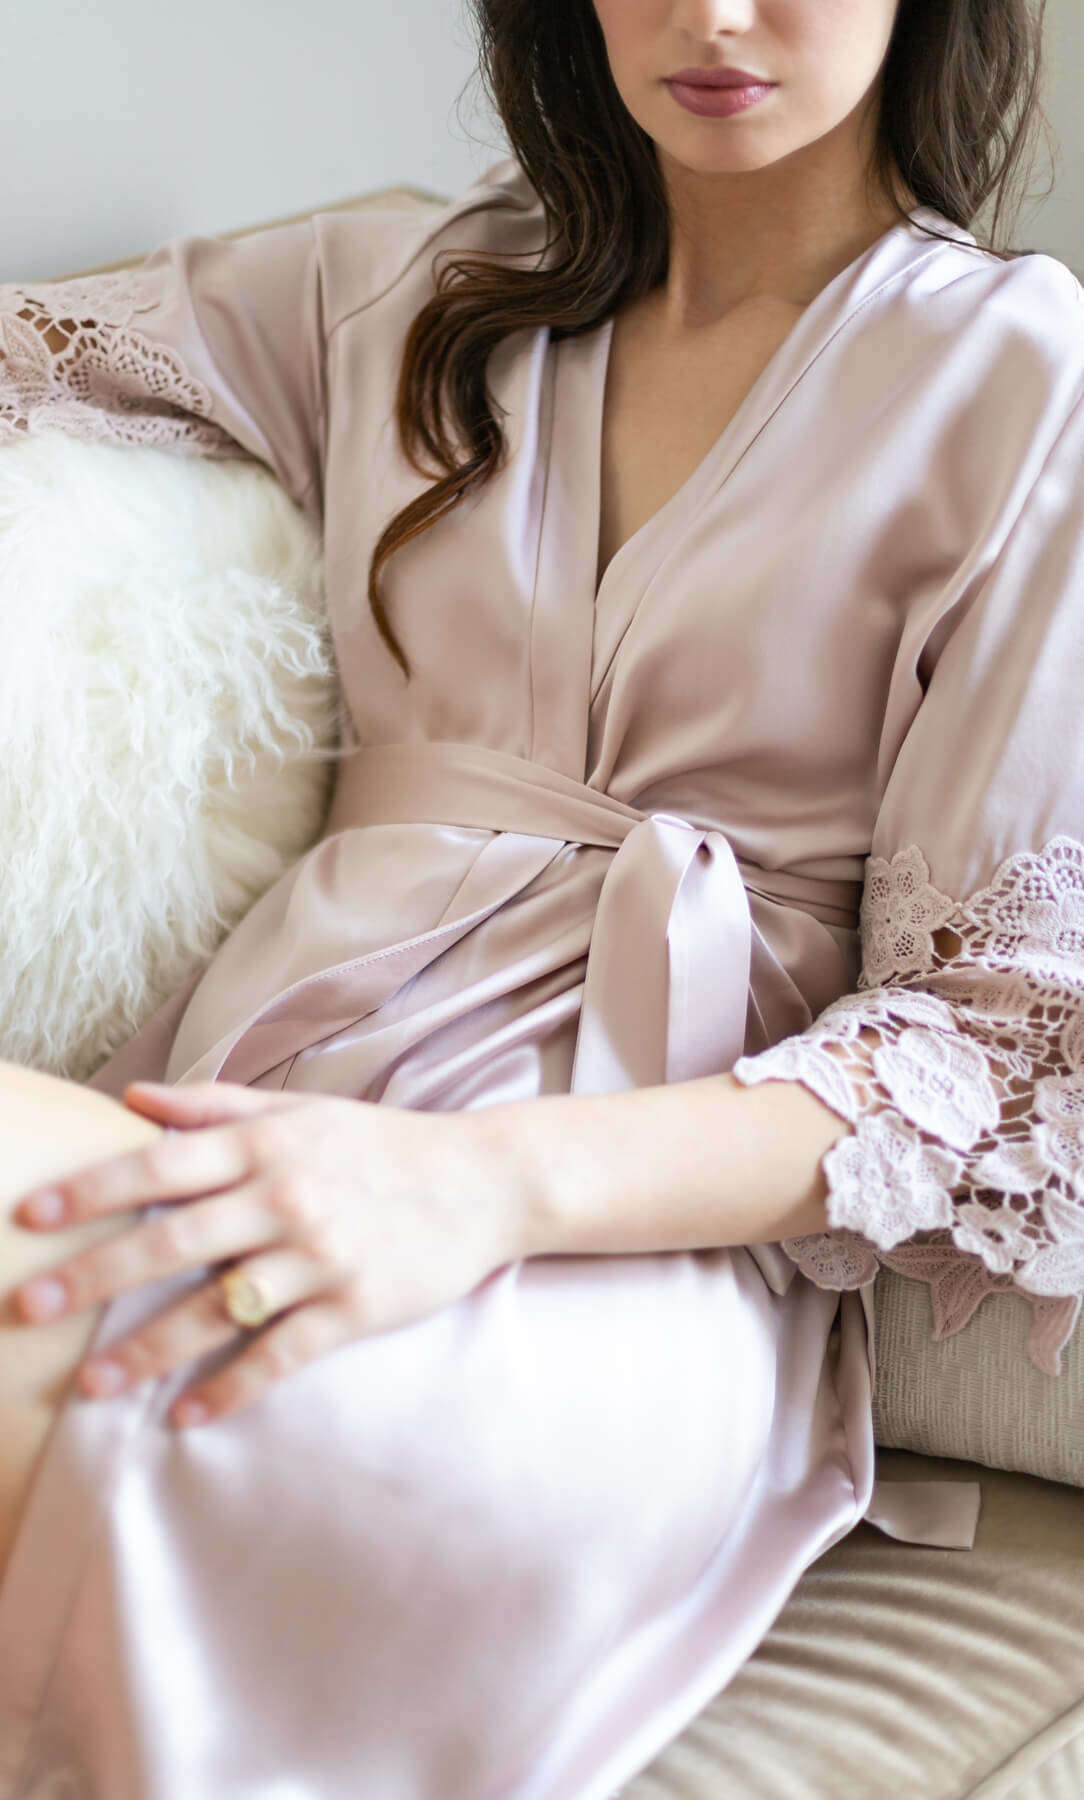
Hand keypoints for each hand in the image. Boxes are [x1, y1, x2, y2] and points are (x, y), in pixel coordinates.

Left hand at [10, 1081, 523, 1428]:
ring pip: (217, 1310)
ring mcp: (322, 1257)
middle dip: (94, 1276)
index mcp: (267, 1146)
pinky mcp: (356, 1309)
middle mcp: (288, 1198)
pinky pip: (281, 1356)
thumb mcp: (300, 1113)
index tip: (30, 1214)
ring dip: (147, 1350)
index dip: (92, 1189)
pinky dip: (231, 1388)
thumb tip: (133, 1100)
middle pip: (173, 1240)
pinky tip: (185, 1415)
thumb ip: (214, 1107)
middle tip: (28, 1307)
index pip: (161, 1165)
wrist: (483, 1182)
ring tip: (89, 1383)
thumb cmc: (380, 1145)